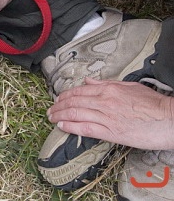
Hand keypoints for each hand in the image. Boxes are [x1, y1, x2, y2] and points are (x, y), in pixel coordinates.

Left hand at [47, 78, 173, 149]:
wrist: (170, 119)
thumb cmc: (154, 104)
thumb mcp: (130, 86)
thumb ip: (106, 83)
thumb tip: (89, 80)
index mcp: (109, 89)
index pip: (80, 90)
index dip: (65, 95)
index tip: (58, 98)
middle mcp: (104, 101)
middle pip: (74, 101)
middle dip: (58, 105)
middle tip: (50, 109)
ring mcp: (106, 117)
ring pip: (75, 114)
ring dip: (60, 115)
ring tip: (52, 117)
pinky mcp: (111, 132)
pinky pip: (85, 128)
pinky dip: (70, 126)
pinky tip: (62, 126)